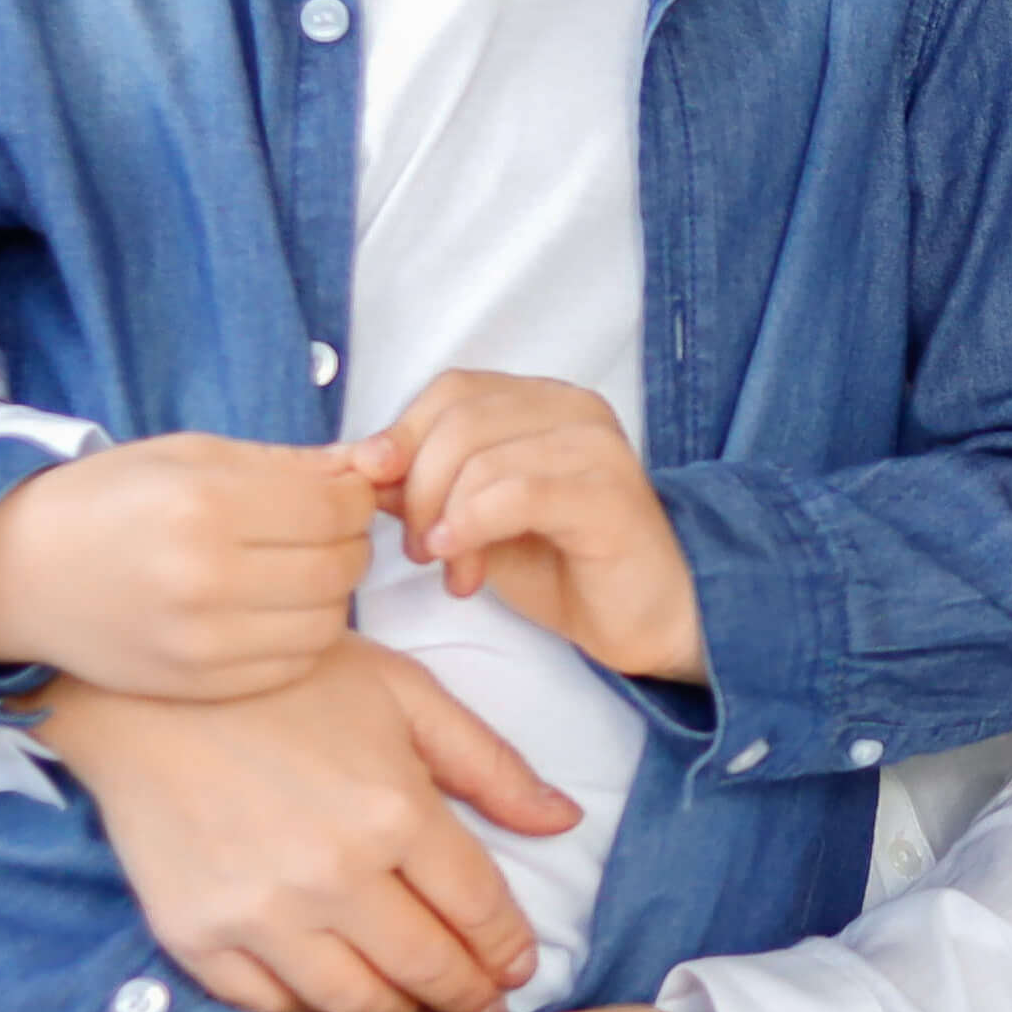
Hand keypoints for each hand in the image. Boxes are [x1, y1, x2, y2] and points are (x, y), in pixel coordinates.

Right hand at [0, 431, 376, 701]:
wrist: (21, 574)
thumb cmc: (108, 501)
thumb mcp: (189, 455)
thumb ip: (286, 463)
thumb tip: (370, 464)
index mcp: (205, 505)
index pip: (333, 508)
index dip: (354, 497)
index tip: (339, 492)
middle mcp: (207, 579)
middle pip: (339, 566)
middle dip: (348, 542)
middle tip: (323, 530)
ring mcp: (203, 643)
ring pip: (327, 621)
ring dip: (331, 592)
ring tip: (298, 570)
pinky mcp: (199, 685)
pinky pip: (293, 664)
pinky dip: (302, 637)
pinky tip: (275, 611)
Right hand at [40, 637, 576, 1011]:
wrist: (140, 691)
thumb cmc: (284, 680)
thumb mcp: (405, 694)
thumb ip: (490, 764)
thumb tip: (565, 820)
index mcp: (394, 811)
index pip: (479, 909)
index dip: (509, 949)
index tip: (520, 968)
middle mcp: (333, 876)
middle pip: (425, 966)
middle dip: (469, 997)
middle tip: (487, 1011)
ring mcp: (259, 914)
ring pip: (353, 1001)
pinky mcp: (196, 936)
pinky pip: (269, 1006)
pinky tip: (336, 1007)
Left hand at [383, 372, 700, 681]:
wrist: (650, 621)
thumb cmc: (566, 568)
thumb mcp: (477, 521)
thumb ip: (427, 486)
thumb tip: (360, 464)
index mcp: (545, 403)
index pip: (453, 391)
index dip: (402, 435)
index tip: (376, 490)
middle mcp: (576, 410)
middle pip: (459, 420)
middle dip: (418, 489)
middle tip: (420, 550)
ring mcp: (598, 449)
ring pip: (482, 457)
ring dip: (446, 520)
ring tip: (454, 570)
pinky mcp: (610, 497)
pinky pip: (518, 494)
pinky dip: (474, 526)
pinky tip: (464, 565)